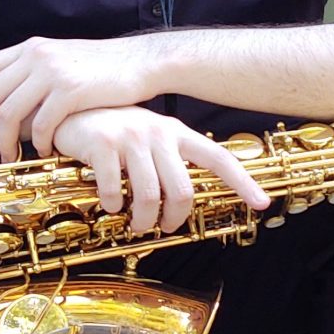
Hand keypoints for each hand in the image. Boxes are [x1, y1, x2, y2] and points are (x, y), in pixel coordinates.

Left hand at [0, 36, 160, 161]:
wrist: (141, 62)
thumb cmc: (102, 68)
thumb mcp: (61, 59)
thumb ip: (33, 71)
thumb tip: (7, 95)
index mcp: (30, 48)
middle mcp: (36, 56)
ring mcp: (53, 72)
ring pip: (8, 112)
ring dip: (4, 140)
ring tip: (11, 155)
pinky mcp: (72, 91)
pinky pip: (40, 123)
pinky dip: (36, 142)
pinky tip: (43, 150)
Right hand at [50, 107, 269, 233]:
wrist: (72, 107)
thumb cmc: (114, 130)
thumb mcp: (150, 139)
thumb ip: (170, 163)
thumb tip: (184, 203)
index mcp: (177, 133)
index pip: (219, 158)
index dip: (243, 182)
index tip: (261, 204)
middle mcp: (159, 133)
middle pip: (182, 190)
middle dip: (174, 218)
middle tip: (163, 226)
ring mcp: (131, 138)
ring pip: (148, 196)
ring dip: (142, 220)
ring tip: (136, 223)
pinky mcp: (103, 144)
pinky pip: (114, 191)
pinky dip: (112, 206)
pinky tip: (109, 204)